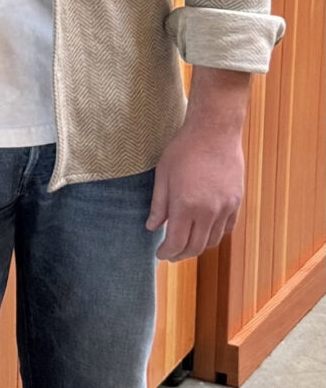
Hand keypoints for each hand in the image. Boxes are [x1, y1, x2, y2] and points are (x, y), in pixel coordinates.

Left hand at [146, 122, 244, 261]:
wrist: (214, 133)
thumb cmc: (183, 150)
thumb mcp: (162, 175)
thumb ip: (158, 205)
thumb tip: (151, 227)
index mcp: (186, 205)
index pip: (177, 242)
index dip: (167, 252)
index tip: (159, 255)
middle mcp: (208, 212)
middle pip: (196, 247)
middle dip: (181, 254)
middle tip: (170, 254)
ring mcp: (225, 208)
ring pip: (212, 241)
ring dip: (198, 246)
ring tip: (185, 243)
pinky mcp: (236, 203)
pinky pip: (226, 229)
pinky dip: (213, 235)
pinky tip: (203, 231)